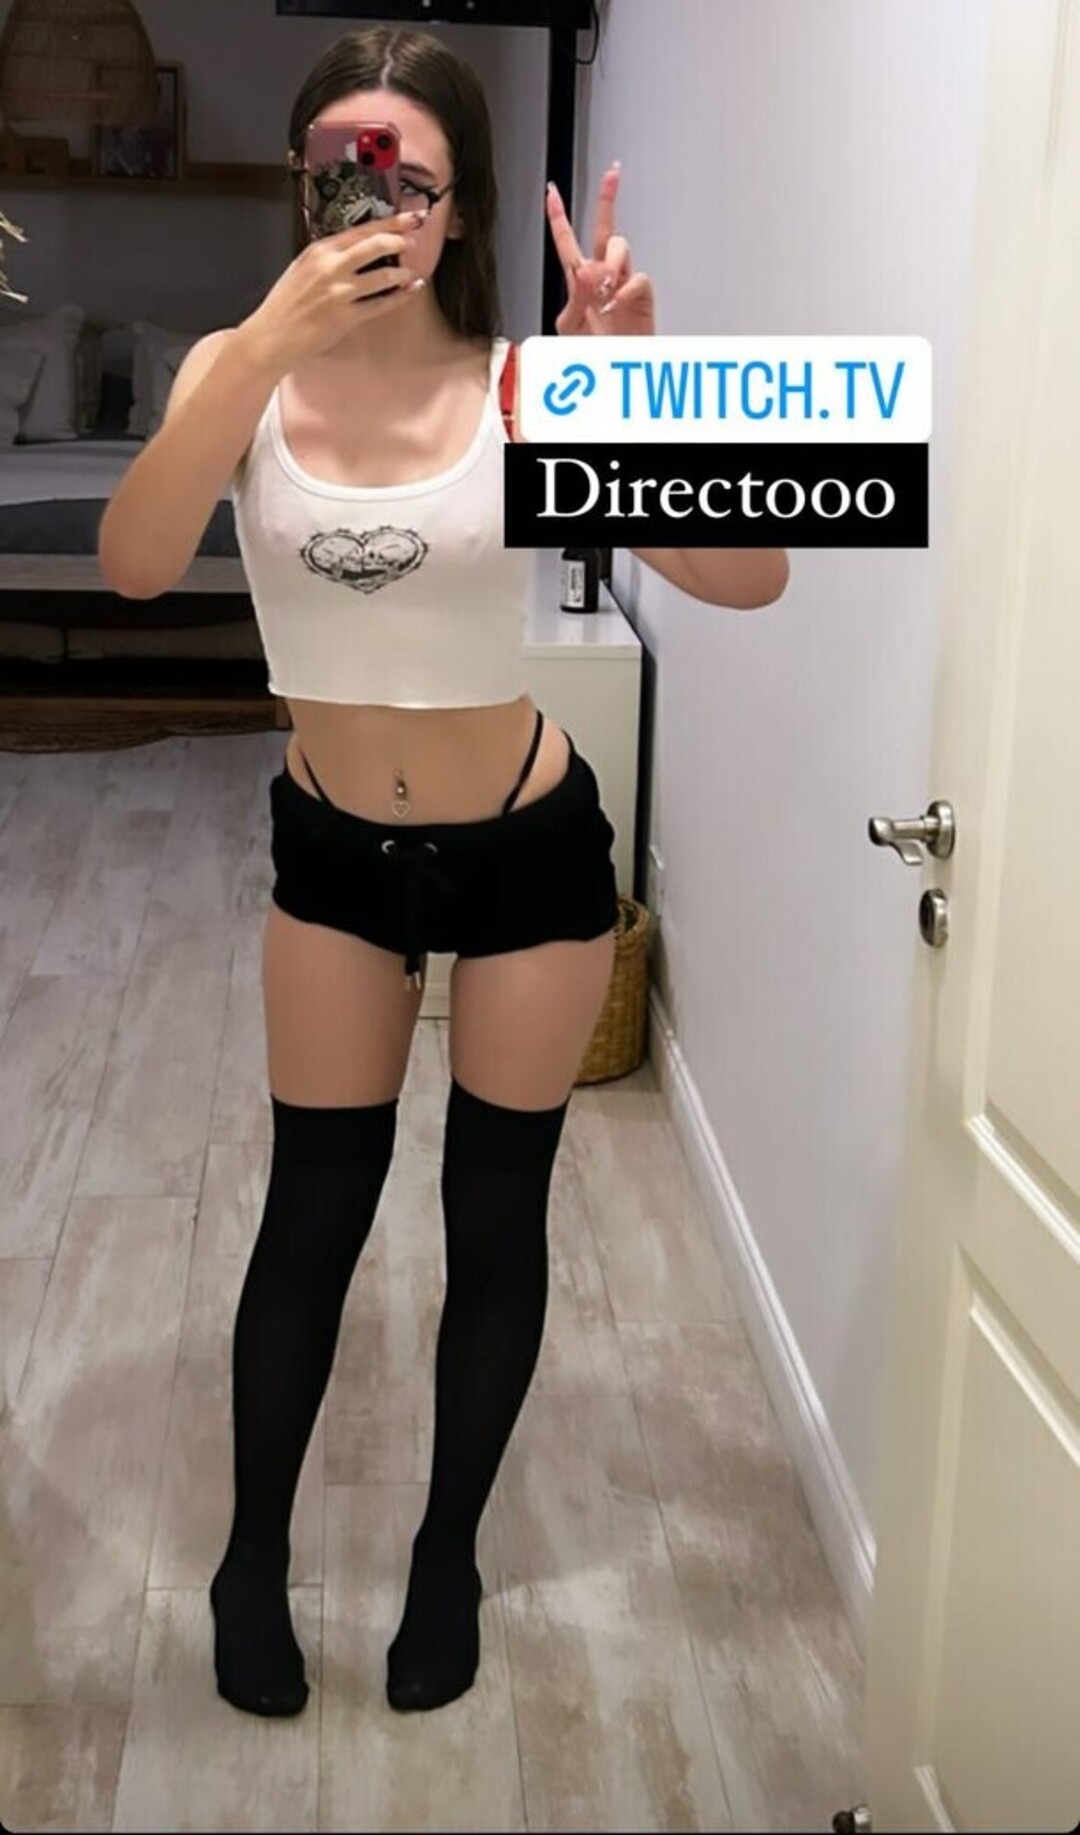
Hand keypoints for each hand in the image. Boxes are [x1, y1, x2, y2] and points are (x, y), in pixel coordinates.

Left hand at [546, 164, 656, 336]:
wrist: (616, 373)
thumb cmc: (593, 352)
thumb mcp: (570, 328)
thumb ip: (573, 299)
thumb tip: (583, 270)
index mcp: (578, 281)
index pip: (567, 242)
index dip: (558, 216)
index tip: (551, 191)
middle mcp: (602, 277)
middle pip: (605, 229)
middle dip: (608, 199)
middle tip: (613, 174)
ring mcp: (623, 284)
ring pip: (620, 247)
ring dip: (610, 262)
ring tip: (603, 287)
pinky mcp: (642, 296)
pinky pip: (637, 279)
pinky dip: (624, 290)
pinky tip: (614, 304)